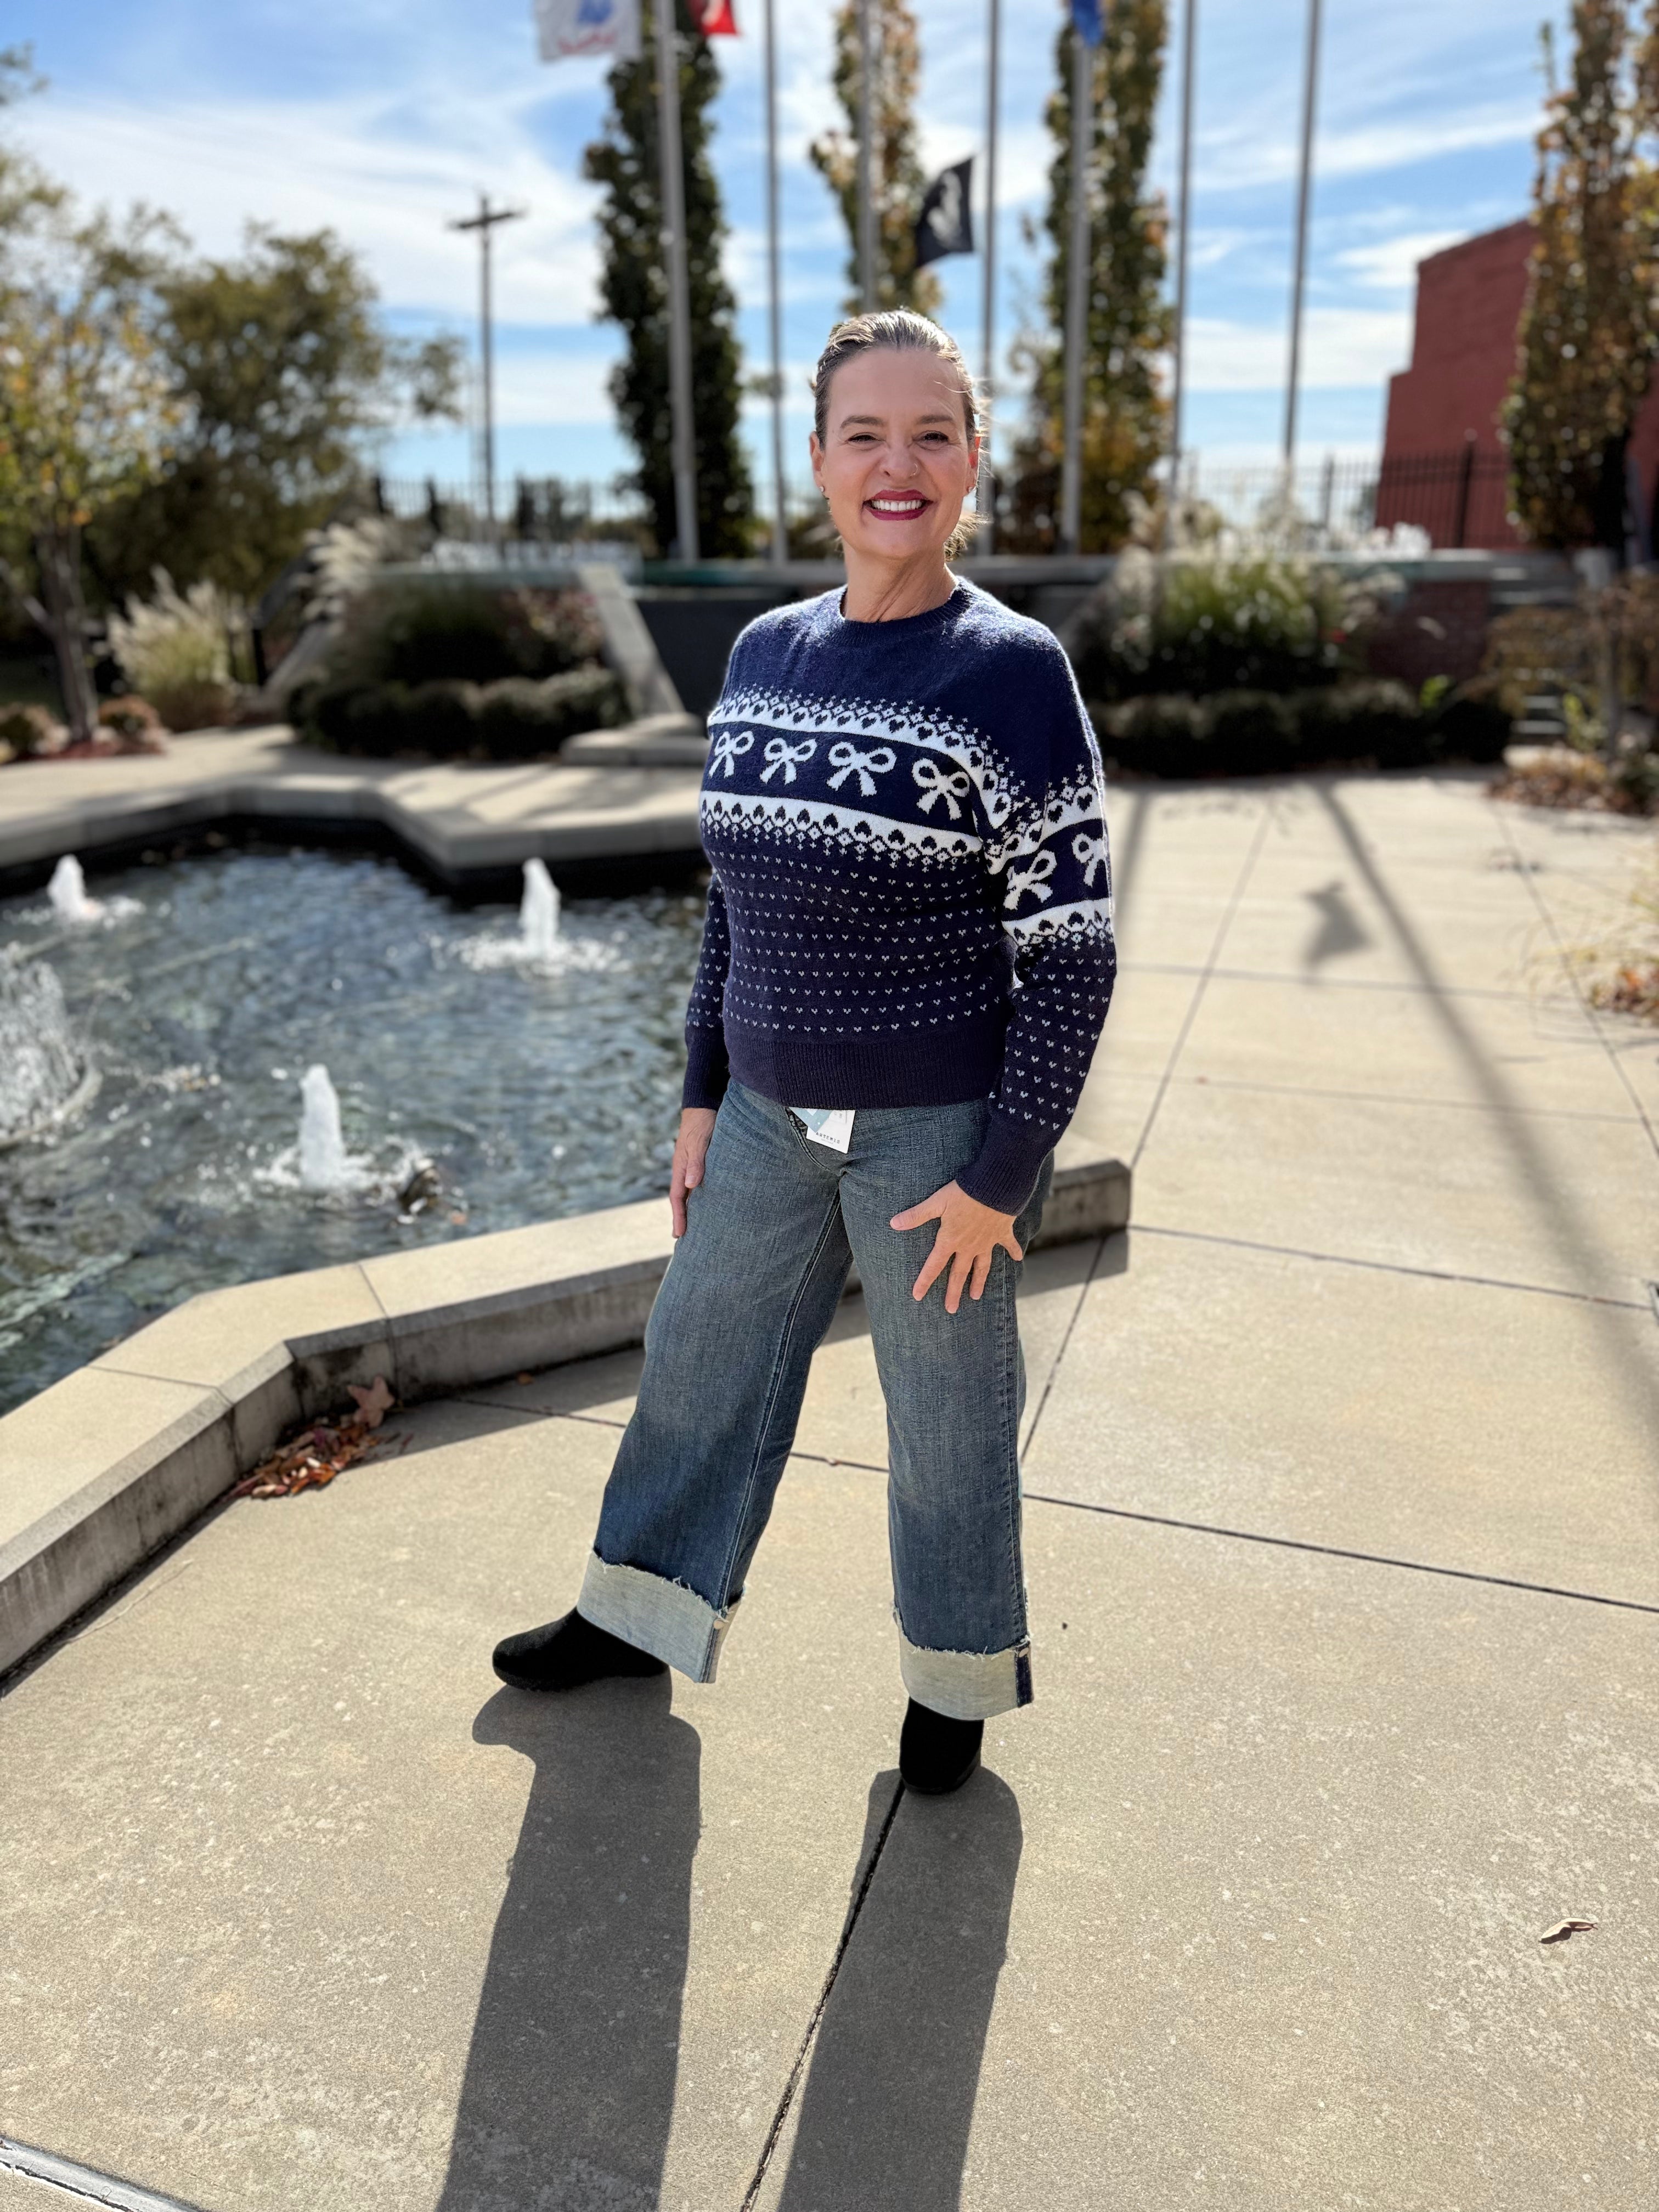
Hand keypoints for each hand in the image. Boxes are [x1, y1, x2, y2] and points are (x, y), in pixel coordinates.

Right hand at [669, 1107, 716, 1237]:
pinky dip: (701, 1196)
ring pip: (691, 1193)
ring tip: (698, 1226)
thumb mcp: (699, 1142)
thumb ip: (696, 1162)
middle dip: (683, 1218)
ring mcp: (694, 1166)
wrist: (704, 1104)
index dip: (679, 1216)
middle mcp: (685, 1170)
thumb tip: (691, 1185)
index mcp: (681, 1167)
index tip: (680, 1234)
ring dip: (692, 1209)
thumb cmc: (702, 1123)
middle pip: (682, 1199)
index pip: (677, 1198)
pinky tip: (710, 1203)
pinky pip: (700, 1184)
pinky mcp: (704, 1162)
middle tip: (684, 1238)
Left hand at [890, 1180, 1022, 1313]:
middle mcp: (969, 1246)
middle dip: (954, 1292)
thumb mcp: (936, 1202)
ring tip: (976, 1296)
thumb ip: (916, 1215)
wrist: (996, 1187)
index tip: (917, 1296)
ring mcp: (987, 1242)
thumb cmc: (964, 1193)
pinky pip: (1008, 1245)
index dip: (924, 1281)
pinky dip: (1014, 1251)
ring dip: (978, 1282)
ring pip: (982, 1267)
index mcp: (950, 1240)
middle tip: (951, 1309)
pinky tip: (1018, 1258)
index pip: (934, 1266)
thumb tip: (893, 1223)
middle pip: (959, 1274)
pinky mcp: (1002, 1233)